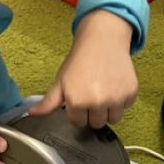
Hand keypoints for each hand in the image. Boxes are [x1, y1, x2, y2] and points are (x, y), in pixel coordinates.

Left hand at [30, 9, 138, 128]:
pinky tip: (114, 85)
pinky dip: (121, 99)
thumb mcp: (61, 81)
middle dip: (93, 113)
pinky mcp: (131, 93)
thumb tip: (32, 114)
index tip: (79, 98)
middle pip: (96, 124)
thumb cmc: (80, 60)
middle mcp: (98, 103)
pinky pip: (126, 107)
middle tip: (91, 94)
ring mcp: (117, 99)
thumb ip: (48, 102)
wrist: (102, 40)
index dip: (77, 111)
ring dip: (108, 110)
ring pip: (113, 119)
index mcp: (78, 102)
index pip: (79, 123)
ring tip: (103, 91)